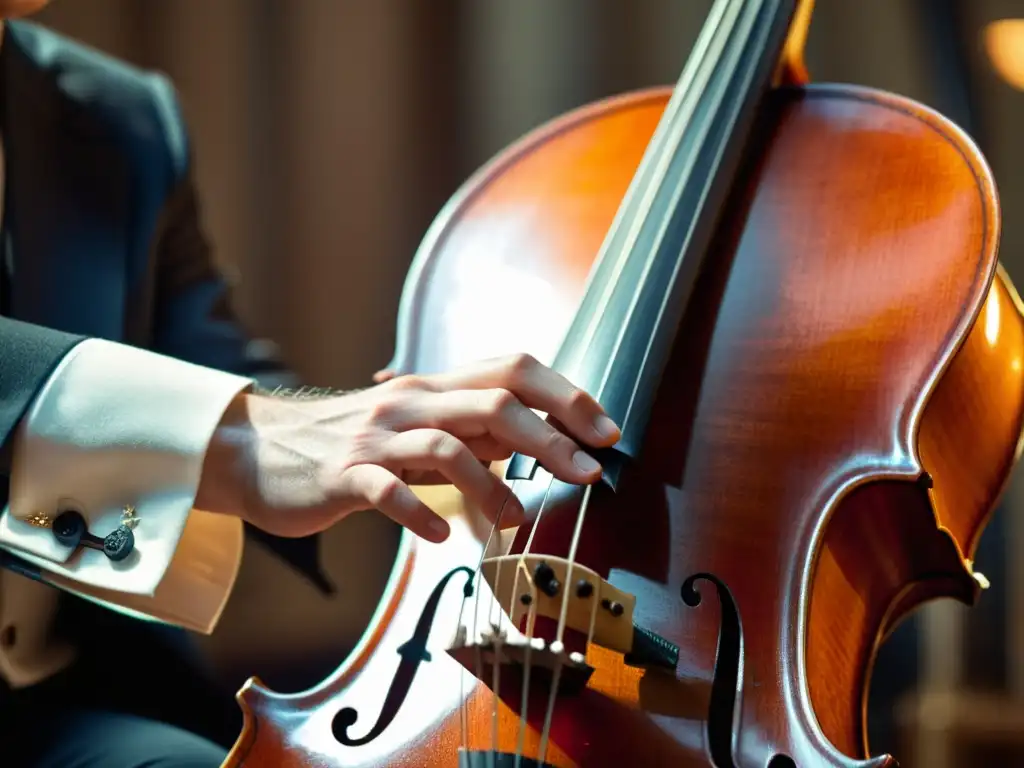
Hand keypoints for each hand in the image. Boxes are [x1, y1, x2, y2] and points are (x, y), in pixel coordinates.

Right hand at [196, 354, 619, 540]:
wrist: (258, 449)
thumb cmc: (349, 443)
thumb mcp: (415, 426)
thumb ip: (470, 430)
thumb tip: (537, 441)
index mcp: (434, 388)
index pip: (512, 369)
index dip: (566, 394)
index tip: (606, 432)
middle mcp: (410, 403)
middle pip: (492, 405)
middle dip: (550, 439)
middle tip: (589, 474)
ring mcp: (374, 438)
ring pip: (446, 448)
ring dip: (492, 486)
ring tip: (516, 520)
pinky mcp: (341, 475)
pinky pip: (386, 490)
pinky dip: (418, 512)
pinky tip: (438, 536)